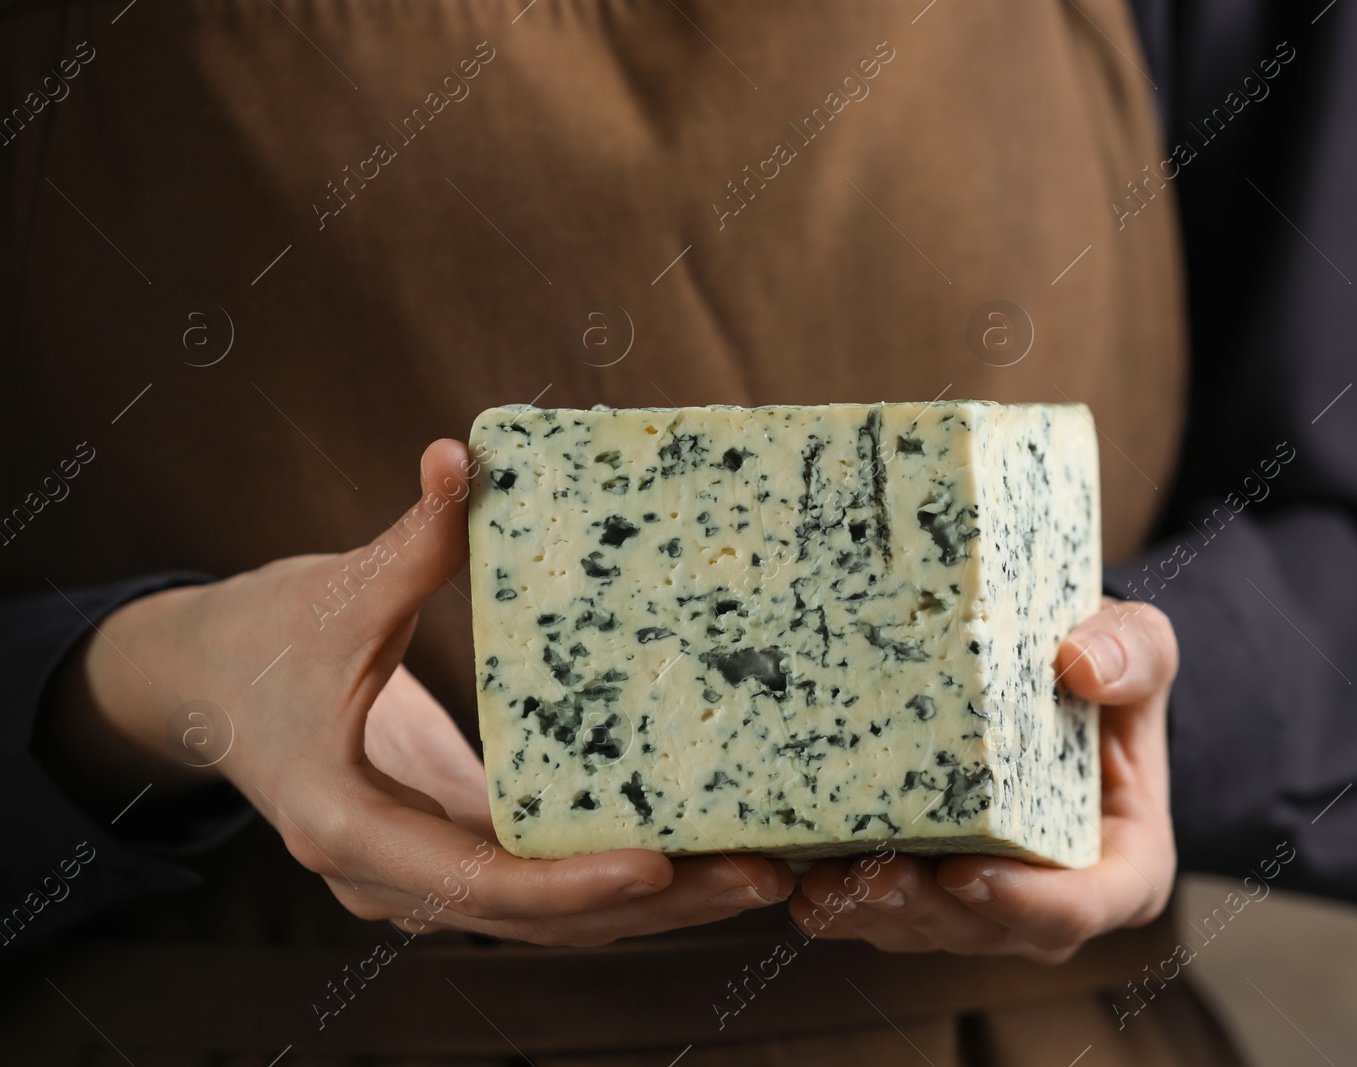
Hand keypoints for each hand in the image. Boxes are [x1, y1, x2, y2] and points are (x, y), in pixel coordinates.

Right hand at [42, 439, 790, 945]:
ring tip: (762, 872)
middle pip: (531, 918)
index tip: (659, 863)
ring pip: (546, 919)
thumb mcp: (333, 593)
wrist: (209, 686)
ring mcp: (417, 878)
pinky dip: (617, 879)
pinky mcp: (448, 857)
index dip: (565, 883)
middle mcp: (383, 876)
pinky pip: (542, 886)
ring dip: (653, 906)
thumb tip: (459, 456)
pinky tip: (702, 851)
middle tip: (761, 875)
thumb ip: (407, 541)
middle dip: (650, 906)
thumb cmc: (265, 638)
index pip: (467, 878)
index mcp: (343, 822)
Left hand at [788, 598, 1176, 963]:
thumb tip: (1081, 664)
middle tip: (868, 876)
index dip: (1023, 903)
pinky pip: (881, 913)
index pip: (1079, 908)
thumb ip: (1133, 652)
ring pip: (922, 931)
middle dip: (922, 911)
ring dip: (867, 913)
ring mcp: (982, 906)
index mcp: (1119, 868)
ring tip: (817, 882)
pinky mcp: (929, 892)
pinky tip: (791, 874)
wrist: (1058, 683)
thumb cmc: (1107, 672)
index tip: (964, 873)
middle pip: (983, 929)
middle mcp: (1047, 903)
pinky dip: (839, 901)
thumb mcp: (1144, 648)